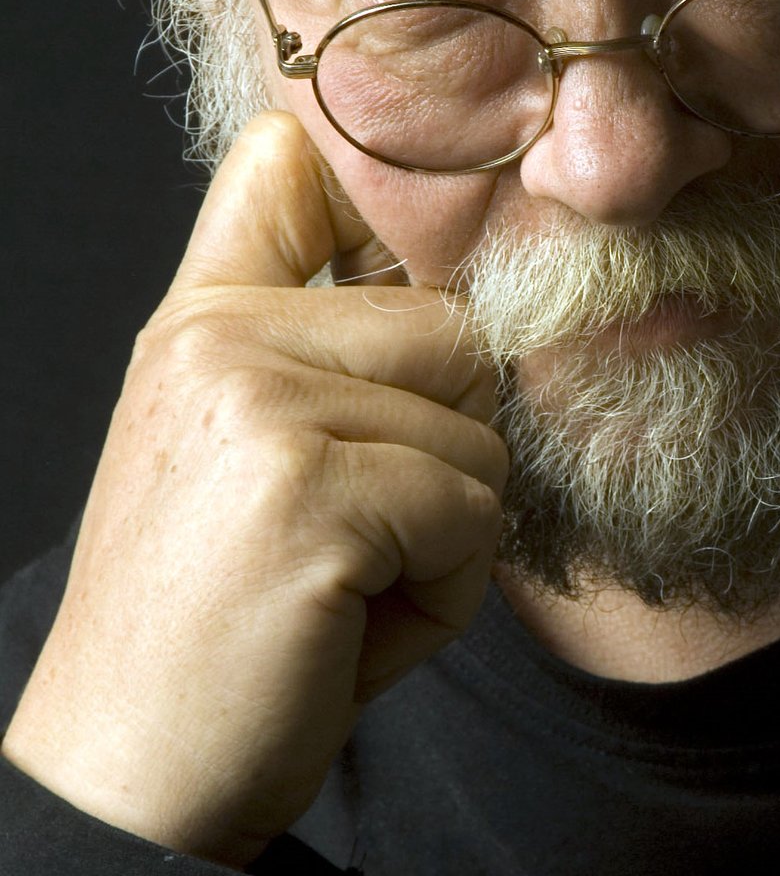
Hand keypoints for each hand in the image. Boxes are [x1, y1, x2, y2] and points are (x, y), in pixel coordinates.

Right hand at [1, 112, 506, 868]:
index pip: (288, 165)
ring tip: (341, 586)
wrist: (128, 784)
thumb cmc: (213, 623)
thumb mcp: (229, 449)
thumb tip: (378, 216)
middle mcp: (220, 342)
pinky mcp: (310, 492)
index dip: (365, 183)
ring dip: (446, 534)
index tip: (392, 214)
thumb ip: (290, 331)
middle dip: (442, 456)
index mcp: (199, 322)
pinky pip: (473, 511)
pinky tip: (348, 627)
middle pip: (456, 331)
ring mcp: (260, 408)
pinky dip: (443, 591)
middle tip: (345, 542)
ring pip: (480, 428)